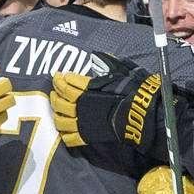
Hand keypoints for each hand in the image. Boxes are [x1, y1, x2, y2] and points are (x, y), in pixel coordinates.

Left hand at [50, 52, 173, 157]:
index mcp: (85, 90)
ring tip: (57, 108)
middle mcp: (80, 106)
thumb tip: (98, 55)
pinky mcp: (86, 136)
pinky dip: (65, 134)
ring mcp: (82, 122)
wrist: (138, 114)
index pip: (66, 82)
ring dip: (56, 113)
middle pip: (59, 100)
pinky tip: (65, 129)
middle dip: (55, 93)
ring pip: (60, 119)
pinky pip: (69, 138)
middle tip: (55, 89)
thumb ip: (106, 63)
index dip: (60, 78)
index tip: (59, 74)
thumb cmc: (131, 91)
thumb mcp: (119, 71)